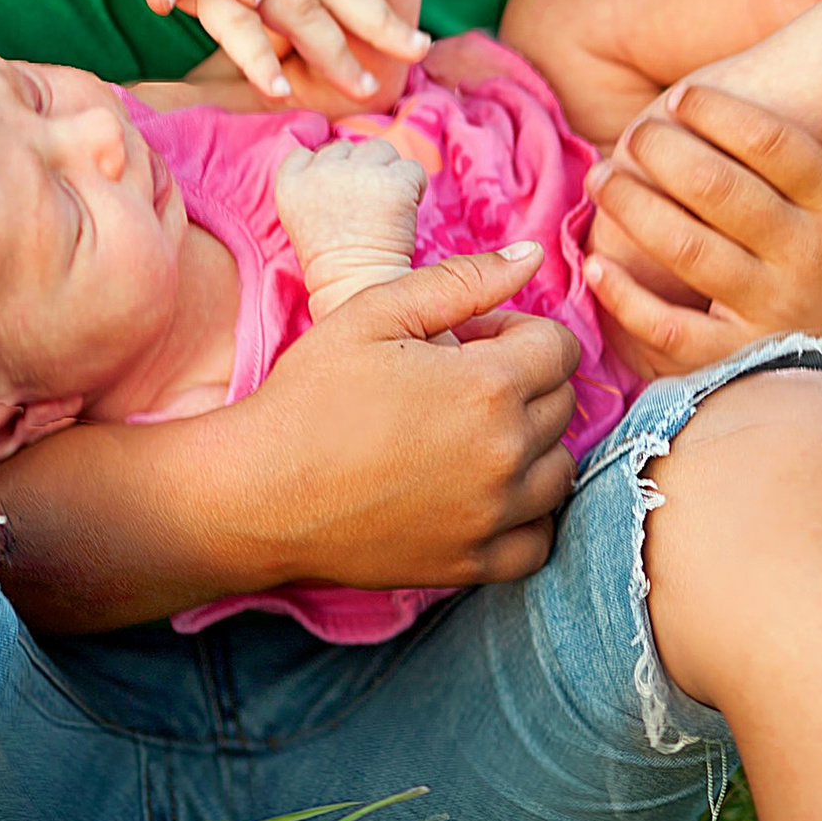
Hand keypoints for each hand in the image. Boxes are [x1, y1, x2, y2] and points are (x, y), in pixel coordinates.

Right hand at [209, 244, 578, 590]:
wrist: (260, 493)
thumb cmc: (310, 395)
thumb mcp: (376, 312)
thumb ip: (463, 280)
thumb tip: (532, 257)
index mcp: (489, 385)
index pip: (559, 347)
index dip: (516, 333)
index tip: (471, 342)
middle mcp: (505, 453)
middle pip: (562, 404)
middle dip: (524, 383)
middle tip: (459, 384)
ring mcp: (492, 515)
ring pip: (559, 471)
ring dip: (531, 447)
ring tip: (471, 436)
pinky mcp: (472, 563)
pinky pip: (539, 540)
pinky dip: (527, 517)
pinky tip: (486, 494)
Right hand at [212, 0, 433, 108]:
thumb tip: (278, 23)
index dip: (378, 8)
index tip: (417, 41)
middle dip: (381, 24)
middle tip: (421, 50)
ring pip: (297, 9)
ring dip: (333, 53)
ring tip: (365, 90)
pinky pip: (233, 23)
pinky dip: (257, 58)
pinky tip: (279, 90)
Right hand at [275, 131, 428, 311]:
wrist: (356, 289)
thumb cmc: (331, 260)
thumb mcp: (302, 215)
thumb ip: (312, 182)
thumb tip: (342, 159)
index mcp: (290, 181)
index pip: (311, 153)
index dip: (330, 170)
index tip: (339, 196)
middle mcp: (321, 171)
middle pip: (348, 148)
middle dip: (360, 171)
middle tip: (366, 207)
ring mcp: (359, 174)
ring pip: (380, 149)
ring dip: (387, 172)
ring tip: (386, 207)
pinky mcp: (393, 182)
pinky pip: (411, 168)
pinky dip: (414, 187)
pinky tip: (404, 213)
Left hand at [582, 49, 821, 379]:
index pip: (777, 146)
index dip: (725, 115)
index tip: (686, 96)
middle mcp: (805, 256)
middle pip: (722, 191)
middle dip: (667, 153)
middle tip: (635, 134)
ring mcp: (771, 312)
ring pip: (689, 250)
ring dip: (637, 210)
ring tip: (603, 179)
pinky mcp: (739, 360)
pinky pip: (672, 330)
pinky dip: (628, 301)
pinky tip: (596, 267)